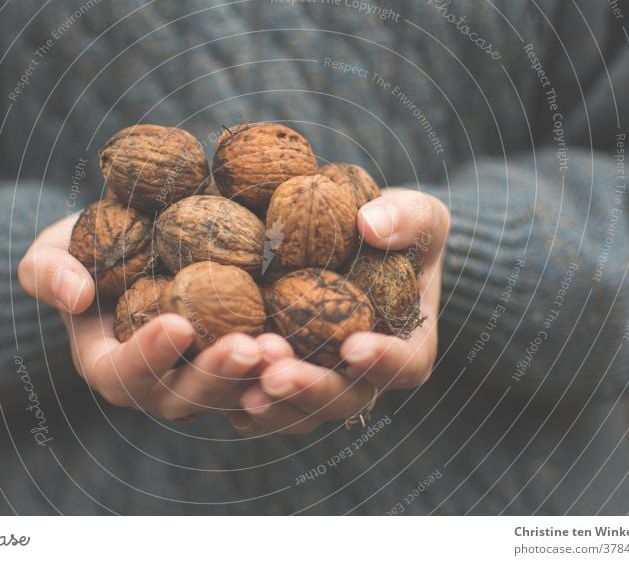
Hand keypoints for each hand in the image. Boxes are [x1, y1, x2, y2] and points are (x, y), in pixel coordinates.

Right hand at [18, 213, 266, 419]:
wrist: (135, 243)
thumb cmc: (86, 249)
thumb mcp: (52, 251)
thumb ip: (49, 272)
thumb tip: (75, 294)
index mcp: (110, 365)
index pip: (123, 374)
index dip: (149, 355)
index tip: (177, 324)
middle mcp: (157, 382)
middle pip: (185, 395)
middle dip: (216, 375)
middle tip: (246, 347)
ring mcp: (200, 376)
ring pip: (231, 392)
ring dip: (259, 376)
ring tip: (285, 347)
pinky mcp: (235, 361)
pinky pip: (260, 374)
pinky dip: (282, 364)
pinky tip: (305, 341)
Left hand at [230, 189, 449, 435]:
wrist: (347, 244)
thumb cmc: (393, 233)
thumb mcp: (419, 217)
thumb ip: (409, 218)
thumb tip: (371, 225)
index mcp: (403, 346)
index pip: (404, 365)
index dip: (383, 363)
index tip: (354, 345)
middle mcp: (358, 375)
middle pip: (341, 399)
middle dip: (309, 391)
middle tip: (277, 374)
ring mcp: (315, 381)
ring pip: (295, 411)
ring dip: (268, 402)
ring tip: (240, 380)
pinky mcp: (273, 376)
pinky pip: (255, 402)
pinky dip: (231, 395)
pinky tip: (209, 378)